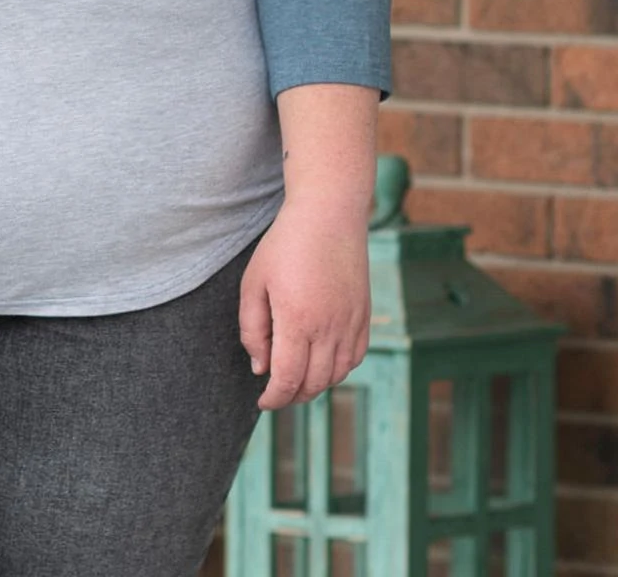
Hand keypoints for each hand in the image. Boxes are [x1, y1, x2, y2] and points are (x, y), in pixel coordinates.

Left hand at [237, 196, 370, 410]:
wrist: (329, 214)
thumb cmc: (285, 245)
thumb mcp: (255, 282)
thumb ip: (252, 329)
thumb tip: (261, 368)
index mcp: (297, 320)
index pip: (287, 379)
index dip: (274, 398)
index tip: (263, 402)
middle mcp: (329, 327)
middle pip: (313, 384)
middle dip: (292, 396)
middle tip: (277, 393)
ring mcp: (351, 323)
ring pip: (336, 375)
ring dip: (315, 385)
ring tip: (296, 379)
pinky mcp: (364, 316)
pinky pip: (354, 358)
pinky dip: (337, 370)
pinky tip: (322, 363)